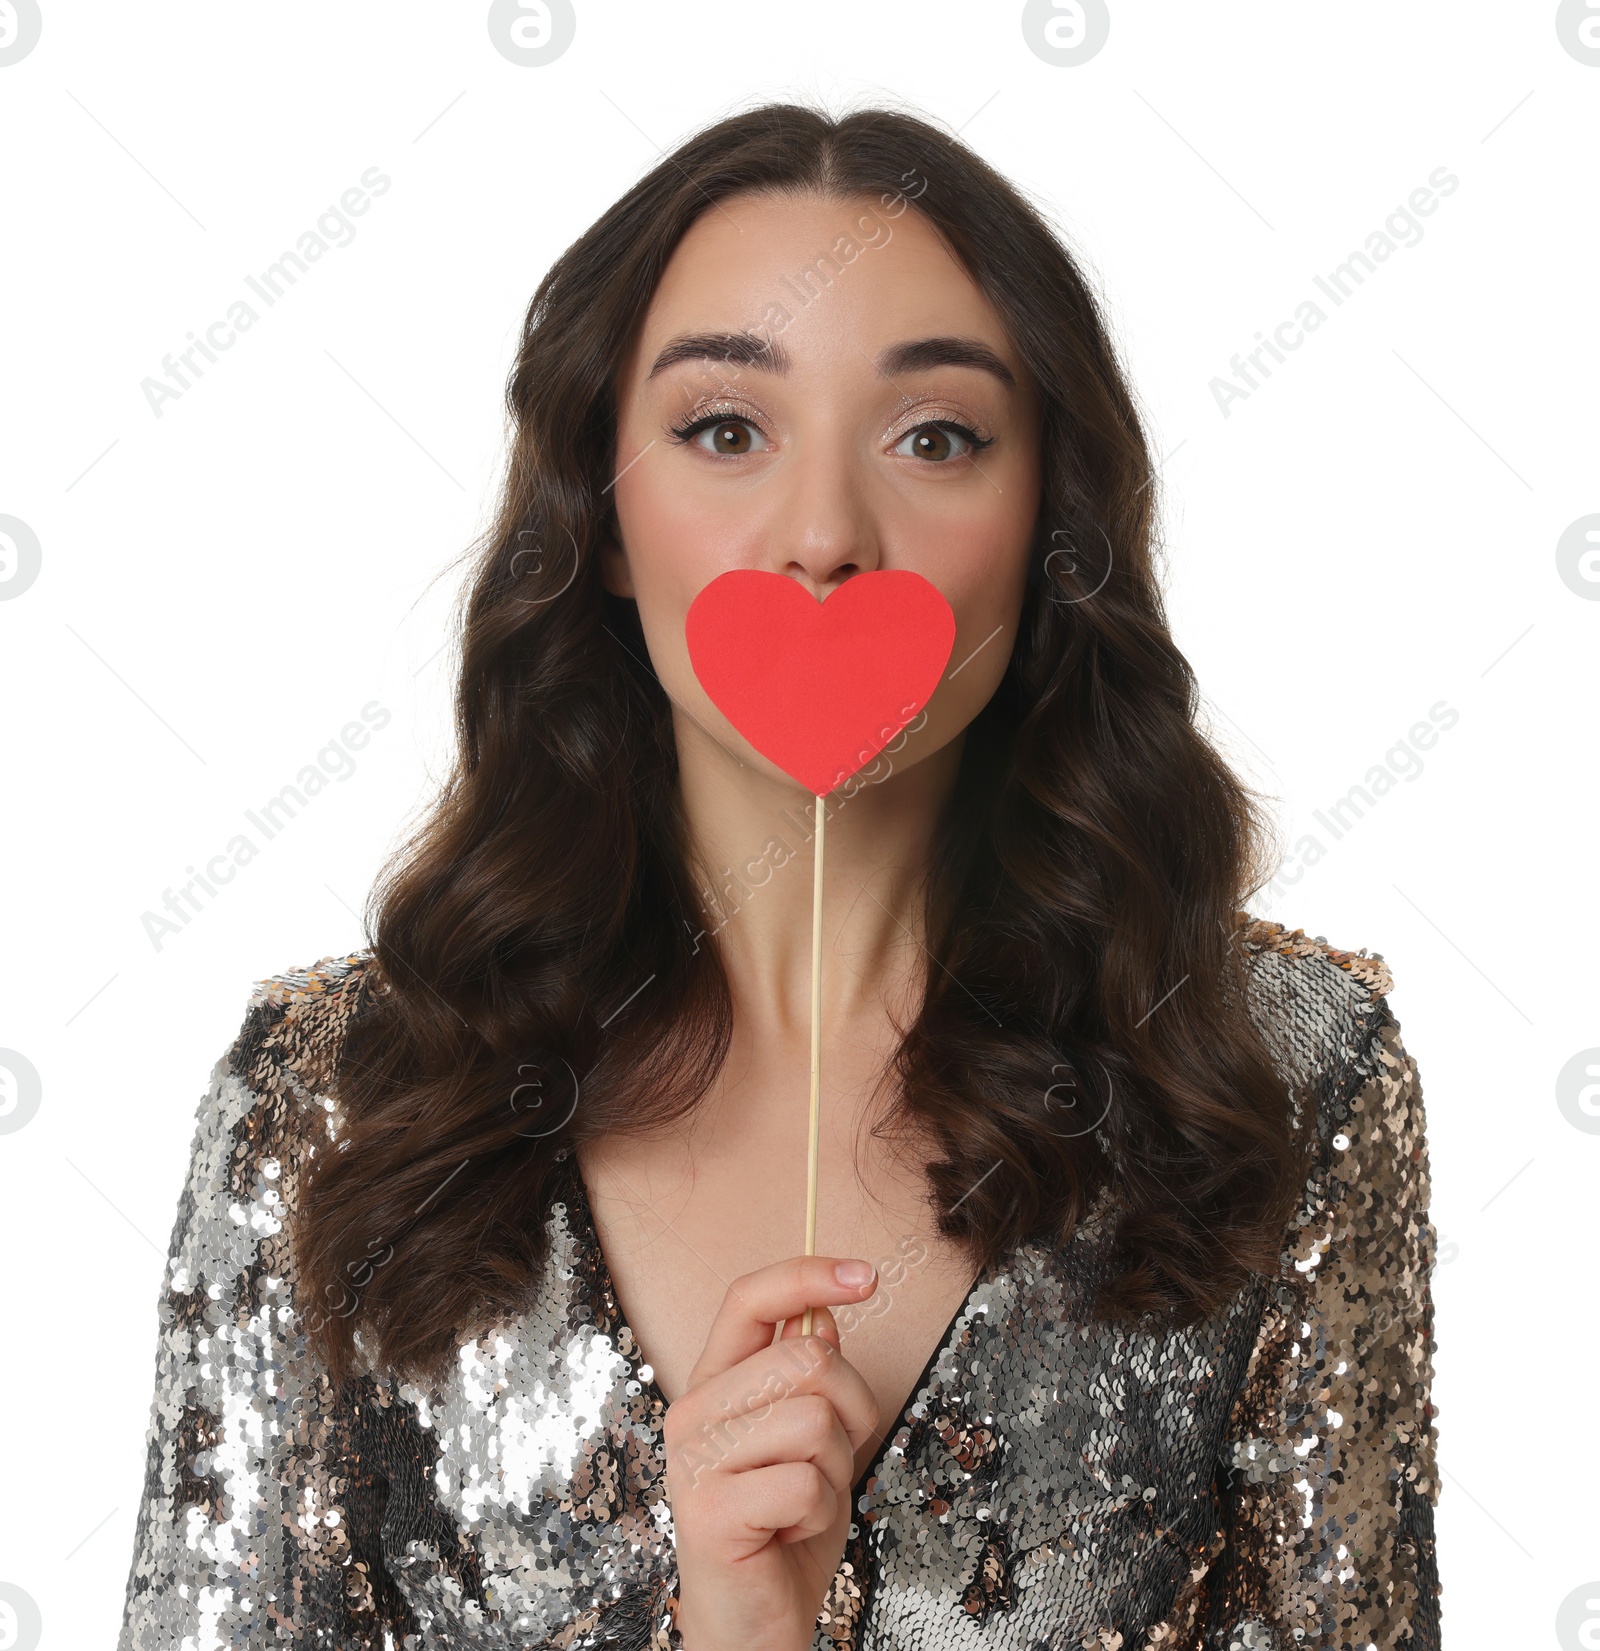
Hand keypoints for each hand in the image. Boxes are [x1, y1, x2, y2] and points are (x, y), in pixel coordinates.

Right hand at [663, 1256, 881, 1650]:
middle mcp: (693, 1409)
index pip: (749, 1299)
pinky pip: (805, 1482)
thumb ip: (809, 1378)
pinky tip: (789, 1530)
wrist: (754, 1623)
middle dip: (851, 1409)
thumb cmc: (783, 1526)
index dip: (808, 1275)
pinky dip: (819, 1512)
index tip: (868, 1275)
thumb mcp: (810, 1439)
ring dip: (834, 1469)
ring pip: (814, 1420)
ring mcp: (694, 1459)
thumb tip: (824, 1317)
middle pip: (806, 1358)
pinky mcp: (708, 1511)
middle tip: (831, 1459)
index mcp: (714, 1381)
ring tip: (803, 1500)